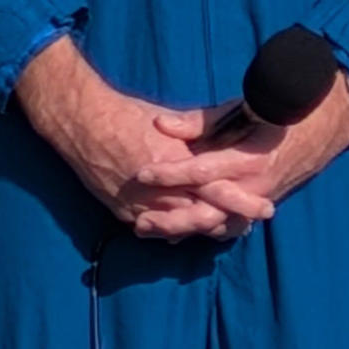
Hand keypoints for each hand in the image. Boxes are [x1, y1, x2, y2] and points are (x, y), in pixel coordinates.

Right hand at [14, 38, 241, 239]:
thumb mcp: (172, 123)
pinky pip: (157, 232)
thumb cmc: (130, 116)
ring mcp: (143, 208)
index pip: (220, 194)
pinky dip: (175, 231)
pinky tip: (188, 231)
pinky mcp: (126, 214)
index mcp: (180, 166)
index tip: (264, 209)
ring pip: (183, 230)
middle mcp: (164, 192)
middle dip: (230, 225)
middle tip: (249, 227)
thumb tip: (226, 140)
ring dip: (204, 230)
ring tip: (223, 230)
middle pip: (206, 219)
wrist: (84, 124)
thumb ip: (200, 136)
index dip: (244, 205)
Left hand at [154, 82, 348, 229]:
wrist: (321, 129)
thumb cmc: (275, 113)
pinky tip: (175, 233)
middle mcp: (253, 188)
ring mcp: (257, 202)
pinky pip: (227, 226)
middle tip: (139, 223)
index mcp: (249, 159)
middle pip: (207, 214)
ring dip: (181, 230)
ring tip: (147, 230)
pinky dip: (201, 230)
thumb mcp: (240, 110)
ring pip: (215, 226)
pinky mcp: (257, 207)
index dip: (170, 173)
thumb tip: (161, 125)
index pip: (202, 170)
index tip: (142, 173)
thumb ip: (199, 122)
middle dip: (171, 220)